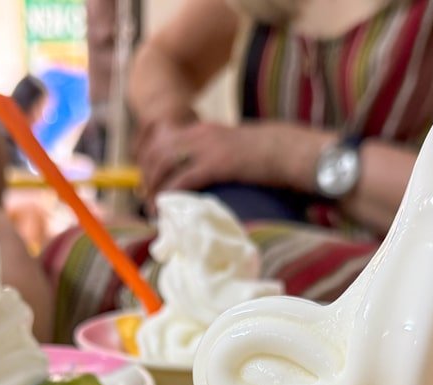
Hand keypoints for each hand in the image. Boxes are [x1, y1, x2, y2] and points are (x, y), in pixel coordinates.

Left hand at [138, 121, 264, 199]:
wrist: (285, 149)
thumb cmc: (264, 154)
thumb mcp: (229, 148)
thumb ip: (211, 155)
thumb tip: (199, 176)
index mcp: (201, 130)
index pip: (161, 139)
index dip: (148, 161)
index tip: (147, 181)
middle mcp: (199, 134)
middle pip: (157, 151)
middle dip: (146, 175)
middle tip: (146, 197)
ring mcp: (207, 148)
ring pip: (164, 163)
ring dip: (154, 186)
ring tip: (152, 207)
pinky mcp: (216, 164)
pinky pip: (182, 178)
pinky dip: (169, 193)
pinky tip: (165, 207)